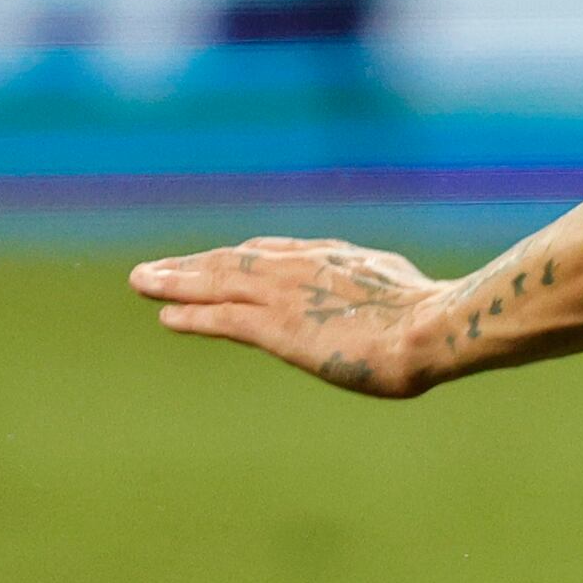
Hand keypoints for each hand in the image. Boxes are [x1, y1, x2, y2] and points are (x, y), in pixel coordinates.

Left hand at [131, 236, 447, 396]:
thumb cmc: (440, 323)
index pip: (275, 253)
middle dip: (193, 264)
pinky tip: (166, 314)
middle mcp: (306, 268)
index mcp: (340, 259)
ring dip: (176, 281)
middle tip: (154, 269)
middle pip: (236, 260)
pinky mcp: (277, 327)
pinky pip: (222, 317)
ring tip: (142, 281)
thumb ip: (397, 301)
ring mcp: (289, 295)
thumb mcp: (417, 299)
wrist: (435, 330)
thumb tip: (421, 313)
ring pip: (218, 281)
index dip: (239, 257)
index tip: (215, 261)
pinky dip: (192, 313)